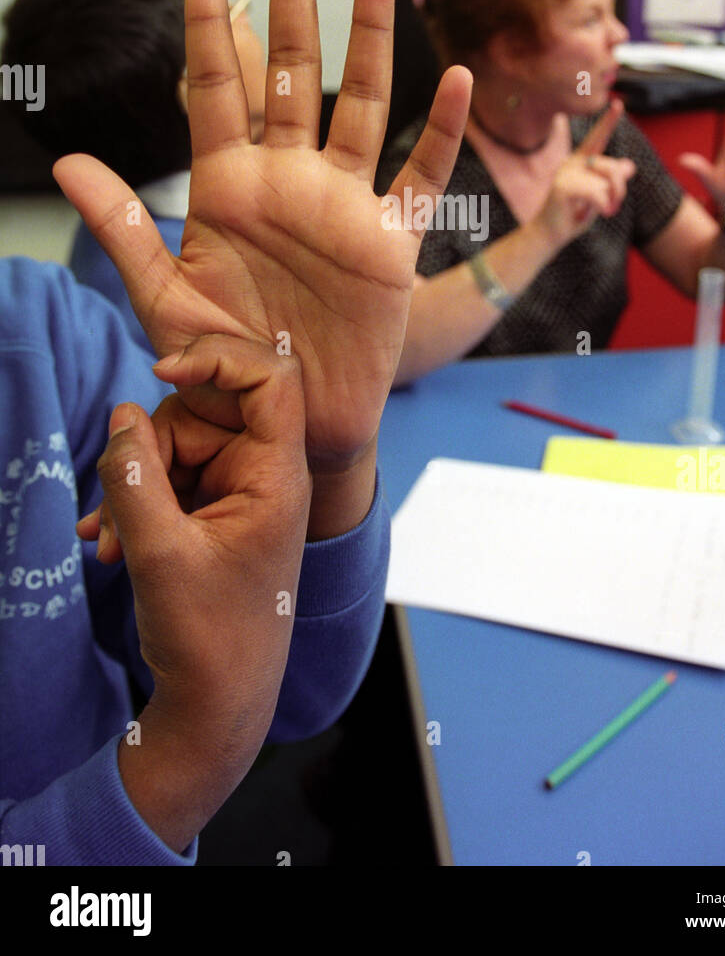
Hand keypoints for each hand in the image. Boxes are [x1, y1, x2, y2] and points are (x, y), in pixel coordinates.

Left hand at [54, 0, 471, 470]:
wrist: (289, 422)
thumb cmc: (222, 366)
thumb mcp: (164, 299)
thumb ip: (122, 228)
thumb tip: (62, 162)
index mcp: (227, 189)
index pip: (215, 90)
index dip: (210, 26)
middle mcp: (288, 182)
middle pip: (293, 76)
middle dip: (294, 5)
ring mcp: (344, 206)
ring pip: (361, 104)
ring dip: (369, 41)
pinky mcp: (390, 242)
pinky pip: (421, 176)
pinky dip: (440, 130)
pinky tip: (452, 76)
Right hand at [76, 334, 311, 852]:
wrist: (218, 705)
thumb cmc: (209, 638)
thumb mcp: (159, 554)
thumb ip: (134, 477)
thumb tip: (122, 414)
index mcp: (277, 474)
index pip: (269, 377)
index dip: (217, 359)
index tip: (161, 374)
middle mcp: (264, 473)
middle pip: (204, 410)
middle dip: (149, 447)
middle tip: (117, 507)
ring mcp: (238, 490)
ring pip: (175, 444)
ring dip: (133, 483)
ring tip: (112, 542)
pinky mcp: (213, 510)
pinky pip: (168, 476)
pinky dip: (134, 502)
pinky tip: (107, 541)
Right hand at [534, 100, 635, 248]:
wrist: (550, 234)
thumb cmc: (573, 214)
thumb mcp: (598, 196)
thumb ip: (611, 181)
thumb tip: (630, 166)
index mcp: (580, 161)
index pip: (598, 138)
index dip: (609, 121)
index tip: (618, 104)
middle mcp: (572, 162)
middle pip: (611, 167)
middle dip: (619, 190)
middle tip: (613, 207)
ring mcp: (566, 173)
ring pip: (606, 182)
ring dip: (610, 201)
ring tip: (601, 212)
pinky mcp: (562, 188)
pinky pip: (596, 193)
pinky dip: (603, 205)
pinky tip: (600, 213)